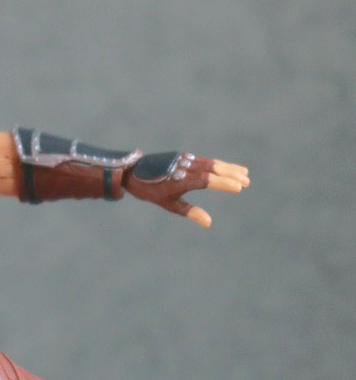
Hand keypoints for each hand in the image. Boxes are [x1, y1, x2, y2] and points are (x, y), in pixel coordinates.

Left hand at [123, 151, 249, 227]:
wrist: (132, 172)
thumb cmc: (150, 191)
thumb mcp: (168, 204)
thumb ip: (189, 211)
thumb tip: (208, 223)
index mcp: (180, 180)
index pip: (207, 180)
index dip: (224, 183)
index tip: (239, 186)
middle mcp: (184, 167)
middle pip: (212, 169)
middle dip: (231, 174)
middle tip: (247, 181)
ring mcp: (183, 160)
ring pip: (210, 163)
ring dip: (227, 168)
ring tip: (244, 173)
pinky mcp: (182, 157)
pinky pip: (203, 160)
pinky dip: (216, 164)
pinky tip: (225, 168)